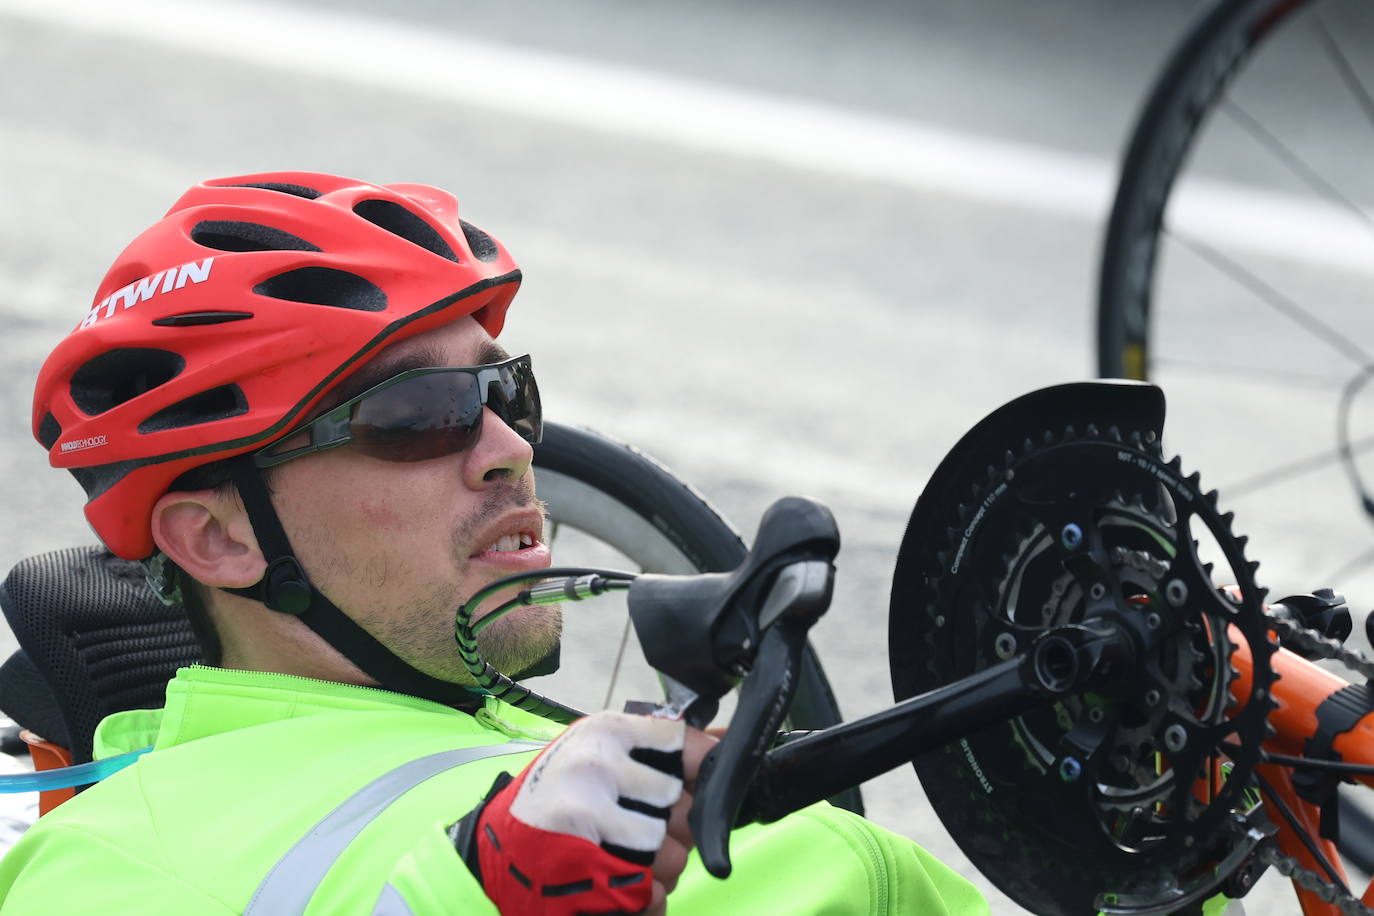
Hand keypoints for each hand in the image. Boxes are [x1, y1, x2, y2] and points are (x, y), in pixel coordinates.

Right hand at [452, 711, 715, 914]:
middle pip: (682, 806)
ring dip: (662, 869)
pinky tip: (618, 883)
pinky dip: (647, 899)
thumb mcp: (594, 753)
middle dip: (675, 828)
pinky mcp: (590, 871)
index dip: (696, 770)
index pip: (682, 743)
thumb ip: (653, 749)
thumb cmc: (550, 798)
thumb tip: (726, 742)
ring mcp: (592, 820)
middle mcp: (598, 769)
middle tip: (642, 830)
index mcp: (603, 732)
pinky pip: (654, 893)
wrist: (490, 852)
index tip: (686, 785)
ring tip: (625, 858)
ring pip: (674, 855)